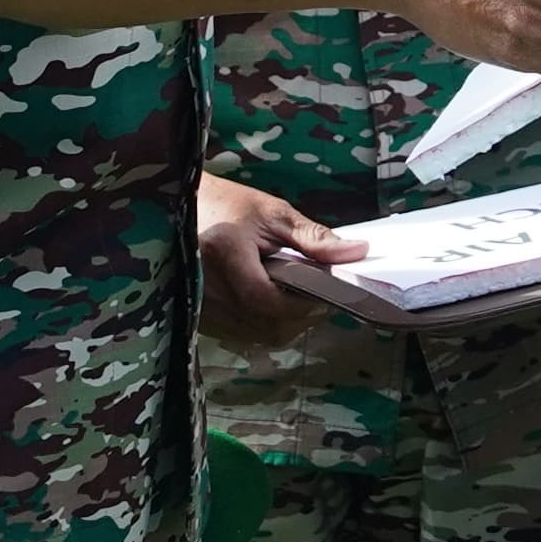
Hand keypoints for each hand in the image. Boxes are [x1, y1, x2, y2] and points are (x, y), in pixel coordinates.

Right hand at [196, 174, 363, 349]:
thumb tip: (357, 252)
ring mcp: (200, 305)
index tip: (326, 296)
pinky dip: (263, 325)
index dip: (300, 304)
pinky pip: (241, 335)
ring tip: (295, 297)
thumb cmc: (230, 206)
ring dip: (283, 323)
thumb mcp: (275, 214)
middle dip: (299, 316)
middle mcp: (206, 284)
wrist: (183, 212)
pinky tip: (271, 303)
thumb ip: (315, 238)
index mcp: (224, 251)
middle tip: (318, 297)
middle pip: (264, 322)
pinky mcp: (200, 317)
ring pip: (255, 334)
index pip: (265, 297)